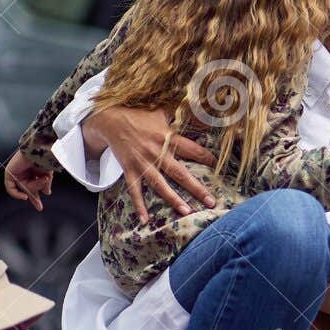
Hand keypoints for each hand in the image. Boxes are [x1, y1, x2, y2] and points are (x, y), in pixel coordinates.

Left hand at [4, 151, 53, 211]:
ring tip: (43, 178)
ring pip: (25, 187)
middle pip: (28, 189)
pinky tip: (25, 196)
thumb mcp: (48, 174)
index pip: (34, 187)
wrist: (39, 150)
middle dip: (34, 199)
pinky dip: (17, 194)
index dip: (36, 198)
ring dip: (35, 186)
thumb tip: (47, 193)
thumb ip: (45, 184)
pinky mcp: (9, 173)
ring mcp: (17, 173)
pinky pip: (10, 189)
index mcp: (34, 171)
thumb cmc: (44, 159)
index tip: (39, 207)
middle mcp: (25, 172)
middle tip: (39, 207)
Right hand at [86, 105, 216, 220]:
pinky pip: (134, 191)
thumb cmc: (139, 115)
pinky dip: (139, 206)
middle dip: (196, 188)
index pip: (193, 150)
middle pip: (180, 173)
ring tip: (188, 212)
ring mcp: (142, 163)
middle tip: (211, 202)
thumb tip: (201, 108)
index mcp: (167, 138)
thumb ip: (181, 113)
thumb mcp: (161, 111)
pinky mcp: (129, 170)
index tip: (220, 167)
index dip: (207, 158)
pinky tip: (145, 221)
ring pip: (160, 185)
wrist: (109, 120)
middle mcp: (156, 153)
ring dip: (174, 199)